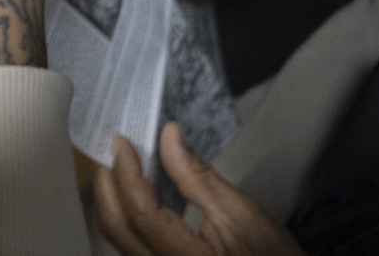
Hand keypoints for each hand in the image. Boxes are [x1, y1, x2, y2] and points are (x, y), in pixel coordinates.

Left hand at [95, 124, 304, 255]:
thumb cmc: (270, 254)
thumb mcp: (239, 212)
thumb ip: (196, 176)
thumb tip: (167, 134)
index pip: (142, 215)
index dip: (127, 175)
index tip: (121, 141)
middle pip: (117, 227)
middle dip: (108, 183)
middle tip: (114, 147)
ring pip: (118, 236)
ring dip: (113, 197)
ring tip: (119, 162)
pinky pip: (130, 241)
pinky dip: (124, 212)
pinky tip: (130, 188)